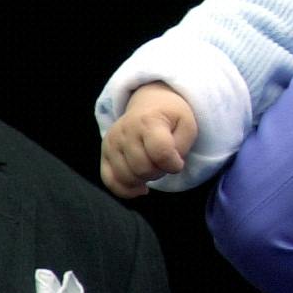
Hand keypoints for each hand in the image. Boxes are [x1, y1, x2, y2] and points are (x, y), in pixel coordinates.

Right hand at [100, 82, 197, 197]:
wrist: (149, 103)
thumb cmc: (171, 117)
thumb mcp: (187, 125)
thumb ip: (181, 147)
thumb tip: (167, 167)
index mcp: (149, 120)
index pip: (161, 153)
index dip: (174, 164)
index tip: (178, 162)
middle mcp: (126, 131)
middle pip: (142, 168)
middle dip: (159, 172)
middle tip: (164, 163)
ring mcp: (112, 142)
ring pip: (126, 177)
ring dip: (144, 180)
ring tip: (152, 167)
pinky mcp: (104, 153)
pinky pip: (109, 181)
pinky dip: (125, 189)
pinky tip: (139, 187)